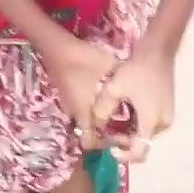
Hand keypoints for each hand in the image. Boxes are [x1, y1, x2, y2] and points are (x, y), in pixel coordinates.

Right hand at [41, 35, 118, 149]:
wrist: (58, 46)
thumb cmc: (84, 61)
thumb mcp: (111, 71)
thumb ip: (123, 85)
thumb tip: (135, 92)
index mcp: (83, 113)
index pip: (89, 142)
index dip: (103, 145)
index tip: (118, 138)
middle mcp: (73, 112)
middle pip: (88, 130)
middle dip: (103, 131)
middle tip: (121, 124)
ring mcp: (67, 102)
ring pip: (84, 117)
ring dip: (97, 117)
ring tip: (115, 110)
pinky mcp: (65, 92)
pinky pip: (80, 106)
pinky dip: (90, 106)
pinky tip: (101, 95)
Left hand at [92, 45, 174, 162]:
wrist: (158, 51)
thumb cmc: (136, 70)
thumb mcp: (114, 90)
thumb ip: (102, 111)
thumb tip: (97, 125)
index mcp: (151, 123)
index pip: (139, 153)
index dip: (123, 156)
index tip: (110, 148)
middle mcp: (162, 124)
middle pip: (141, 143)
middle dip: (124, 140)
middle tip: (108, 128)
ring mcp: (166, 117)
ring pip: (145, 133)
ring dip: (130, 130)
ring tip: (115, 117)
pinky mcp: (167, 109)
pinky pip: (150, 123)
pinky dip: (137, 122)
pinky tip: (127, 110)